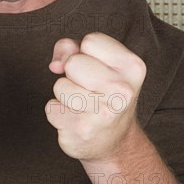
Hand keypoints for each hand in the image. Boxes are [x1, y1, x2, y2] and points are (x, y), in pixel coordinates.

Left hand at [45, 32, 146, 162]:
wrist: (115, 142)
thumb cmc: (103, 93)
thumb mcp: (97, 62)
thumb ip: (72, 48)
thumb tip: (55, 65)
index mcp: (132, 67)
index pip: (91, 41)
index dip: (86, 52)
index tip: (97, 67)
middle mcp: (123, 91)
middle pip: (73, 63)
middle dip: (73, 74)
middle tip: (89, 89)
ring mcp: (103, 113)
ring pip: (60, 85)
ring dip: (64, 94)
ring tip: (83, 104)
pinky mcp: (82, 130)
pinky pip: (51, 108)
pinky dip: (58, 113)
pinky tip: (76, 120)